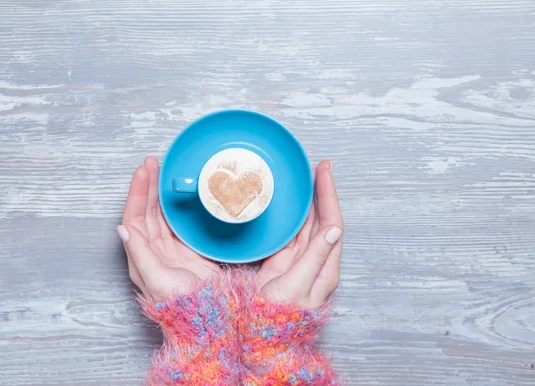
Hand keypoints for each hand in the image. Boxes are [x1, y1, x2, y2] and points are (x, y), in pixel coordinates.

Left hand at [117, 156, 218, 300]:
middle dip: (148, 186)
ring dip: (160, 193)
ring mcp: (170, 249)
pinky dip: (176, 206)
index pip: (134, 218)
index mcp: (141, 256)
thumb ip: (140, 255)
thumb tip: (123, 229)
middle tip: (153, 162)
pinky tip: (179, 194)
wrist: (208, 319)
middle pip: (147, 211)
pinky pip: (177, 222)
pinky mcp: (187, 250)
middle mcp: (152, 250)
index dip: (137, 194)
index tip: (143, 172)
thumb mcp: (157, 280)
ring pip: (161, 214)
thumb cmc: (180, 305)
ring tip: (163, 170)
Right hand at [257, 160, 342, 307]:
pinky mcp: (283, 263)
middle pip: (322, 219)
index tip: (324, 172)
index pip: (331, 223)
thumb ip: (314, 259)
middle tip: (315, 167)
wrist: (260, 340)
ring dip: (309, 201)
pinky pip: (292, 233)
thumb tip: (333, 230)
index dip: (329, 195)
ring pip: (308, 224)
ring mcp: (300, 262)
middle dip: (321, 192)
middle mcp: (316, 261)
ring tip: (305, 179)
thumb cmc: (278, 319)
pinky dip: (293, 215)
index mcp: (325, 267)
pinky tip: (289, 204)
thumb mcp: (297, 287)